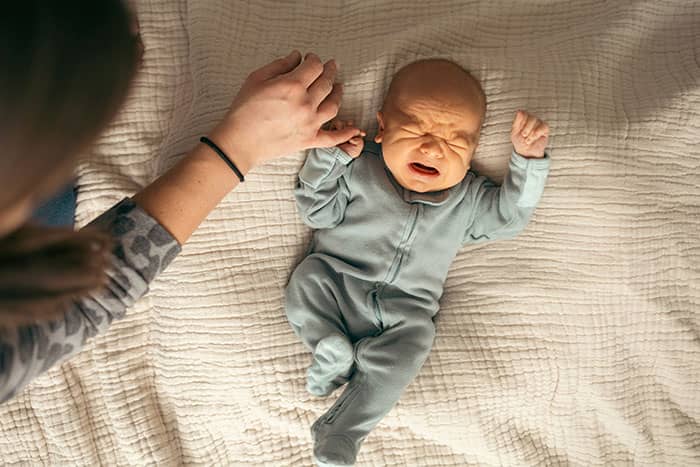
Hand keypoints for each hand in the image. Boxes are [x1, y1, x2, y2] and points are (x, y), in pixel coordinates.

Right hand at [208, 51, 360, 173]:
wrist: (239, 142)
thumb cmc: (244, 110)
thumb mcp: (257, 79)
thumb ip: (280, 65)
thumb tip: (297, 57)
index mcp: (292, 86)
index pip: (315, 66)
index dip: (315, 60)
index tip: (312, 59)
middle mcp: (305, 104)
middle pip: (327, 83)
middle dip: (330, 71)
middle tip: (331, 67)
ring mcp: (310, 123)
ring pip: (334, 105)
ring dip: (338, 93)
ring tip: (338, 87)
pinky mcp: (309, 140)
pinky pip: (333, 138)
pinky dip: (346, 134)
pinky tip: (356, 129)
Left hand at [511, 110, 548, 158]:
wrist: (526, 152)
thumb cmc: (519, 141)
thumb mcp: (514, 132)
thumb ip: (516, 122)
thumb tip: (520, 111)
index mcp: (523, 118)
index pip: (523, 114)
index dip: (521, 122)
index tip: (519, 130)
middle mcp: (531, 119)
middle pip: (531, 118)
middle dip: (526, 128)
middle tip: (524, 136)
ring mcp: (539, 123)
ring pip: (537, 122)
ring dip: (531, 133)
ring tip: (527, 140)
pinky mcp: (545, 128)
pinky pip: (543, 126)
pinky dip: (537, 133)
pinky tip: (533, 138)